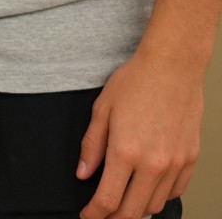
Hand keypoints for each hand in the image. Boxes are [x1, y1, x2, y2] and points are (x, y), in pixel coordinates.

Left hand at [77, 47, 202, 218]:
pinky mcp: (190, 160)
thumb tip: (83, 172)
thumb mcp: (101, 109)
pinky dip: (160, 196)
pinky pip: (175, 192)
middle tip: (102, 216)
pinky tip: (148, 187)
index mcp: (125, 152)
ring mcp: (175, 164)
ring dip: (138, 209)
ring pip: (155, 205)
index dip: (94, 214)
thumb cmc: (135, 82)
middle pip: (132, 211)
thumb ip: (92, 145)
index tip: (87, 217)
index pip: (108, 200)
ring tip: (124, 200)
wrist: (172, 68)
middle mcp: (152, 164)